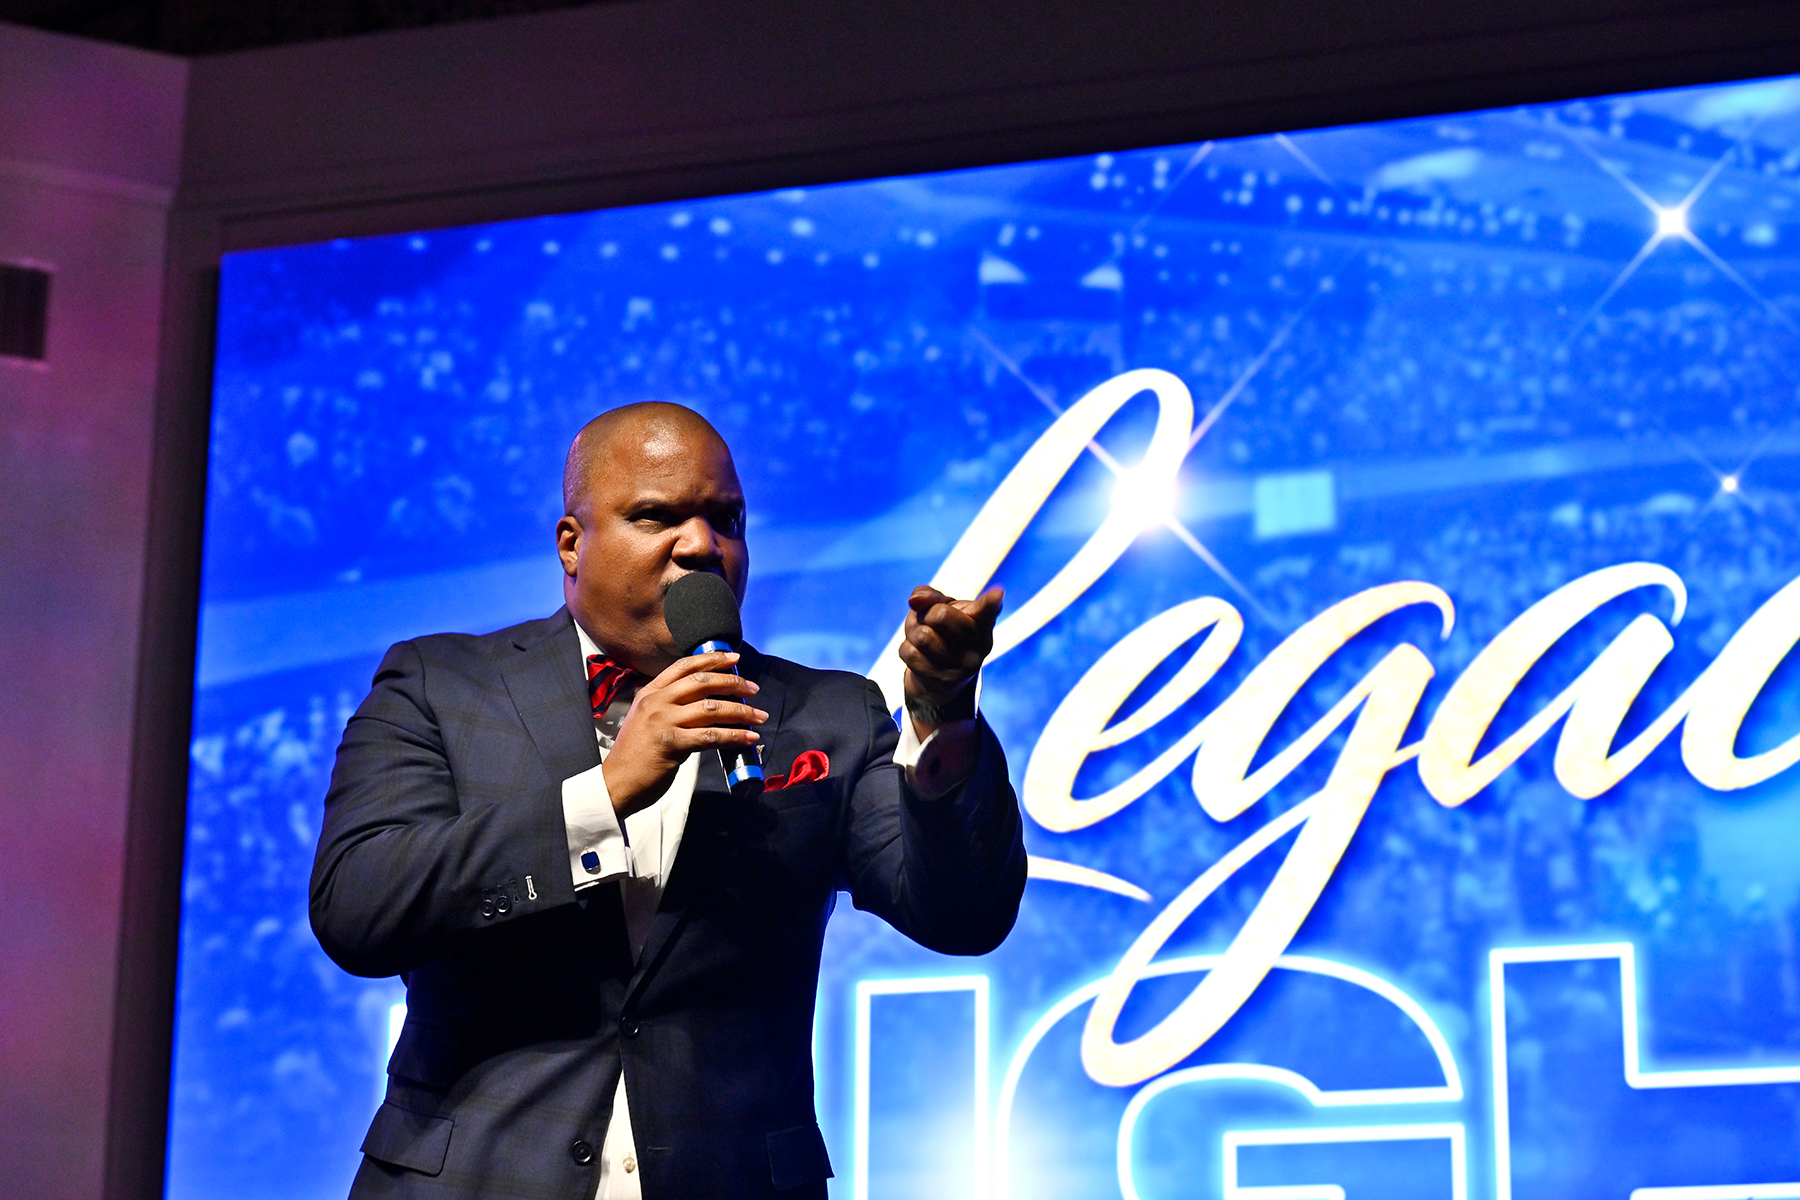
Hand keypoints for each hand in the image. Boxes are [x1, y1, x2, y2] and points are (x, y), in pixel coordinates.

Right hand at [602, 651, 766, 817]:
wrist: (616, 783)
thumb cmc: (636, 755)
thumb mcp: (647, 720)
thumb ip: (670, 707)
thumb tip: (708, 704)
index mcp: (650, 692)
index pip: (684, 666)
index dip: (712, 659)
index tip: (734, 658)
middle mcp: (656, 702)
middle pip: (702, 682)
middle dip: (733, 682)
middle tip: (753, 687)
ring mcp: (662, 721)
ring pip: (711, 708)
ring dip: (741, 711)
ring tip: (759, 716)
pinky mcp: (671, 744)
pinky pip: (711, 736)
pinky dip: (734, 736)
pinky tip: (749, 738)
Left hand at [899, 585, 1003, 730]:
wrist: (941, 678)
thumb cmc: (944, 632)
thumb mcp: (942, 608)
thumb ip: (930, 596)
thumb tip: (914, 601)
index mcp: (982, 621)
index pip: (988, 609)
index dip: (991, 601)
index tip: (998, 594)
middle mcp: (979, 645)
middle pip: (940, 615)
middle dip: (926, 614)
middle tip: (930, 621)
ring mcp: (964, 666)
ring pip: (922, 635)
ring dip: (913, 632)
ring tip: (923, 637)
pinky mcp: (945, 681)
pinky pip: (910, 653)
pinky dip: (907, 649)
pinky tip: (919, 654)